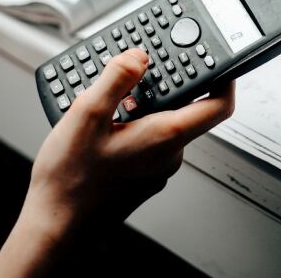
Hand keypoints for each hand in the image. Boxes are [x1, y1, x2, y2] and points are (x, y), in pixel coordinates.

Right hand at [0, 50, 233, 276]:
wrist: (56, 224)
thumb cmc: (70, 179)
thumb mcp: (87, 115)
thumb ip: (116, 79)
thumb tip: (139, 56)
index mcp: (164, 136)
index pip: (219, 105)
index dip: (224, 77)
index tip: (216, 57)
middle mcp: (168, 154)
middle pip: (184, 108)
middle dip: (162, 83)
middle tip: (137, 67)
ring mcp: (155, 167)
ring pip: (160, 122)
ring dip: (140, 102)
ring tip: (108, 95)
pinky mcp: (141, 175)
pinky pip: (146, 139)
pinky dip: (131, 122)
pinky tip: (103, 121)